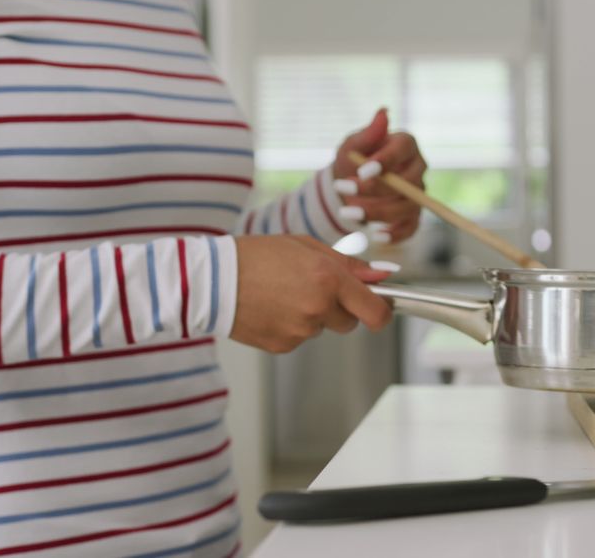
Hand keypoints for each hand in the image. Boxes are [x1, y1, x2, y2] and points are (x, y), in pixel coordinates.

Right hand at [230, 235, 392, 352]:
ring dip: (312, 315)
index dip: (382, 313)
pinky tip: (271, 308)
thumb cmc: (258, 256)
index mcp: (329, 279)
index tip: (380, 310)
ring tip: (282, 294)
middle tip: (311, 289)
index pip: (375, 311)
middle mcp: (318, 307)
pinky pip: (300, 338)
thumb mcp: (306, 247)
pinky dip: (291, 326)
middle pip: (349, 323)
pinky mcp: (283, 346)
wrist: (212, 280)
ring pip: (321, 329)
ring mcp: (300, 330)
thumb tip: (382, 275)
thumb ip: (348, 264)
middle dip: (339, 309)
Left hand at [332, 108, 426, 242]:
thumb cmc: (354, 159)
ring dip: (376, 213)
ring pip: (406, 206)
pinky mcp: (412, 216)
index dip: (385, 161)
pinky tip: (376, 236)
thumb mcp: (353, 145)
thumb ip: (368, 133)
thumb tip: (383, 113)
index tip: (362, 171)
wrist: (350, 185)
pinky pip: (411, 228)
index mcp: (406, 145)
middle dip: (375, 189)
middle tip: (344, 189)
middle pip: (407, 182)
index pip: (403, 150)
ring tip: (346, 212)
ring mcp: (417, 194)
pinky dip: (395, 234)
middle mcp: (417, 168)